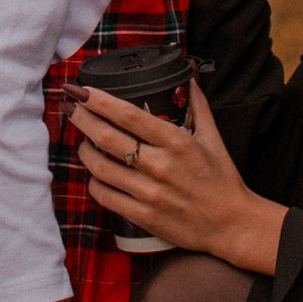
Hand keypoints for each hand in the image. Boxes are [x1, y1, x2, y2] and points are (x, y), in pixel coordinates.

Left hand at [71, 79, 284, 277]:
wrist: (231, 224)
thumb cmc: (222, 179)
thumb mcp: (213, 138)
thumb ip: (198, 106)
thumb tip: (187, 77)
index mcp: (177, 142)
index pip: (129, 115)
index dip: (99, 100)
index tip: (82, 89)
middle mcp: (160, 166)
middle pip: (107, 138)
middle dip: (82, 119)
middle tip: (70, 107)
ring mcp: (149, 193)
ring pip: (101, 168)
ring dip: (84, 151)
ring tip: (80, 140)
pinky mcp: (143, 216)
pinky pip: (105, 196)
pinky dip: (93, 182)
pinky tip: (93, 174)